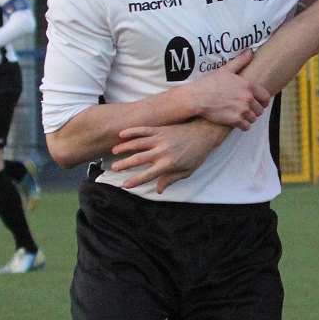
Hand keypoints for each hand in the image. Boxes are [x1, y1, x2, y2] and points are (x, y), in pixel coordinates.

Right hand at [111, 120, 230, 192]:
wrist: (204, 133)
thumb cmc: (196, 154)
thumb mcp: (187, 171)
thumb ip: (170, 179)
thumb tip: (158, 190)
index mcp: (168, 164)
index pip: (148, 174)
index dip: (135, 180)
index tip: (125, 185)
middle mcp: (162, 151)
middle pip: (138, 159)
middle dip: (124, 164)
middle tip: (114, 167)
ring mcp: (160, 139)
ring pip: (137, 143)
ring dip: (124, 147)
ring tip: (114, 151)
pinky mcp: (160, 129)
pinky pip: (143, 130)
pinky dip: (131, 131)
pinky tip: (121, 134)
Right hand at [180, 49, 270, 127]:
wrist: (197, 97)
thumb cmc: (210, 83)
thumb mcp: (226, 69)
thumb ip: (240, 61)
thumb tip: (250, 51)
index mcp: (248, 85)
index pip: (265, 97)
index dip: (263, 101)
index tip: (259, 103)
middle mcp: (247, 98)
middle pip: (260, 109)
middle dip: (255, 110)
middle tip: (247, 109)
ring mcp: (242, 110)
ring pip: (253, 118)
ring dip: (249, 118)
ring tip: (241, 115)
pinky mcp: (235, 120)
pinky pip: (246, 127)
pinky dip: (243, 125)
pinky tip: (237, 121)